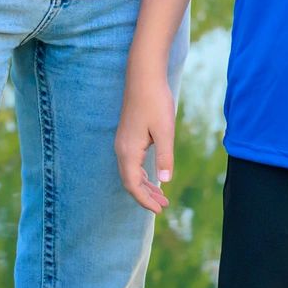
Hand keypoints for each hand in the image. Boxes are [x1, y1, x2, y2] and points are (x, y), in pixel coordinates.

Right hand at [114, 65, 176, 213]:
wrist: (144, 76)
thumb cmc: (155, 101)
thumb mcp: (165, 130)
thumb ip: (164, 157)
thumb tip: (165, 182)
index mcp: (128, 151)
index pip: (133, 185)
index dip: (145, 200)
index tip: (159, 211)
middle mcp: (122, 149)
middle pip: (130, 181)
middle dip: (146, 196)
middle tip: (163, 206)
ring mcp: (123, 142)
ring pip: (131, 172)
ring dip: (145, 185)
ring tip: (161, 196)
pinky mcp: (128, 135)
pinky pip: (132, 162)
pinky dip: (142, 173)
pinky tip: (153, 175)